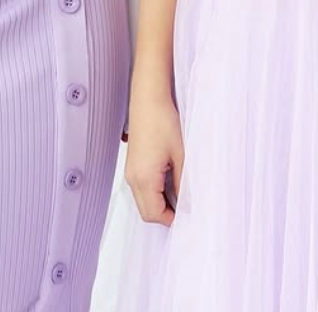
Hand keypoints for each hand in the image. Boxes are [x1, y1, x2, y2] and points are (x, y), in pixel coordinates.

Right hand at [124, 90, 183, 226]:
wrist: (148, 99)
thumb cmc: (162, 121)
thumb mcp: (180, 155)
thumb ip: (183, 183)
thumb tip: (188, 202)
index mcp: (144, 178)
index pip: (154, 214)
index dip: (172, 219)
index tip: (187, 214)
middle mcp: (133, 178)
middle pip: (146, 212)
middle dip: (164, 214)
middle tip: (185, 207)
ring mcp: (130, 171)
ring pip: (143, 201)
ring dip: (159, 203)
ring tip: (179, 192)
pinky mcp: (132, 163)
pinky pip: (141, 188)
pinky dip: (153, 192)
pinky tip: (169, 180)